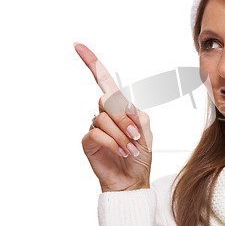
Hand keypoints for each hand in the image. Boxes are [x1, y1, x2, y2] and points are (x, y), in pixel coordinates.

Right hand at [74, 42, 152, 191]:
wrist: (133, 179)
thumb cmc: (140, 155)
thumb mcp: (146, 131)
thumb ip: (135, 114)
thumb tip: (123, 105)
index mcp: (120, 107)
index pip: (104, 81)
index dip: (92, 63)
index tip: (78, 46)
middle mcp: (105, 113)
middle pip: (108, 100)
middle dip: (124, 119)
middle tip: (136, 136)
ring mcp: (95, 126)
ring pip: (103, 118)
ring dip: (121, 134)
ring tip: (130, 149)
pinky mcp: (88, 141)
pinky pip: (96, 133)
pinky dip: (112, 143)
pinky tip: (121, 152)